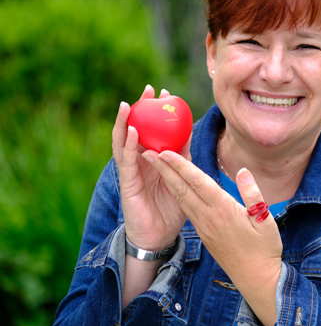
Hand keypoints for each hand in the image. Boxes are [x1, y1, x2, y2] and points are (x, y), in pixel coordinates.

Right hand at [112, 85, 189, 250]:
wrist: (160, 235)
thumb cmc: (172, 207)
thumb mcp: (183, 177)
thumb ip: (184, 157)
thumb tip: (190, 134)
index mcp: (154, 158)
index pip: (154, 129)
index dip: (158, 110)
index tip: (166, 93)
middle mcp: (141, 160)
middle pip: (137, 128)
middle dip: (140, 108)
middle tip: (147, 90)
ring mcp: (132, 170)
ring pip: (124, 141)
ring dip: (126, 122)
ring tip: (128, 104)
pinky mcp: (127, 182)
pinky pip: (126, 160)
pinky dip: (129, 144)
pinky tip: (133, 131)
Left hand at [144, 150, 282, 325]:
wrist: (255, 278)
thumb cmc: (264, 249)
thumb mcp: (266, 220)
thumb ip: (253, 194)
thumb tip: (243, 171)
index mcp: (224, 210)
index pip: (198, 182)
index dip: (181, 166)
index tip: (166, 152)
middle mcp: (209, 217)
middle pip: (183, 189)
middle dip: (165, 170)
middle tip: (150, 153)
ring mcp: (204, 226)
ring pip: (181, 199)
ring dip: (167, 181)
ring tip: (157, 166)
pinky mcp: (203, 234)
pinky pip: (186, 209)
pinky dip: (177, 195)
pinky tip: (174, 188)